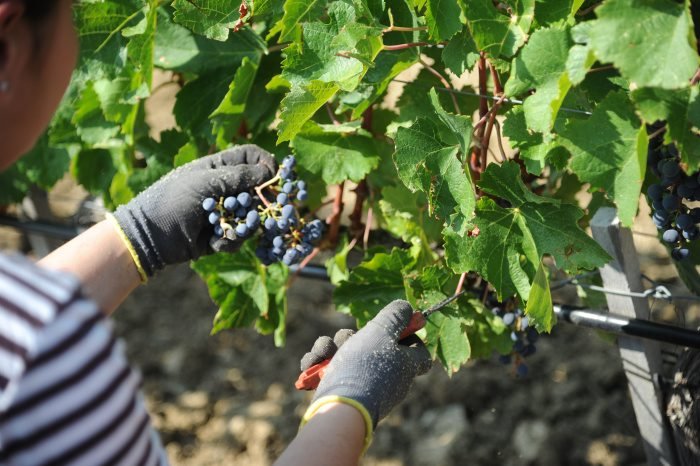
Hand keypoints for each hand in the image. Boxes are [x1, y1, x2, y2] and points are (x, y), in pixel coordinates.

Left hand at [112, 144, 275, 276]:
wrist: (149, 236)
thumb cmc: (172, 200)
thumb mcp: (205, 183)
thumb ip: (237, 176)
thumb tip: (268, 172)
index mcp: (219, 167)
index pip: (251, 156)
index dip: (266, 164)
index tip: (275, 177)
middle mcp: (225, 188)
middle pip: (258, 189)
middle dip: (261, 201)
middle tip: (259, 209)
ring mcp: (224, 212)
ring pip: (252, 216)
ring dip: (244, 224)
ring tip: (228, 229)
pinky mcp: (221, 234)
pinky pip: (239, 237)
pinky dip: (229, 240)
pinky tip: (213, 241)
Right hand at [302, 300, 431, 426]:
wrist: (340, 407)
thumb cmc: (365, 367)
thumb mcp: (382, 331)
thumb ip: (395, 315)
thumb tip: (407, 308)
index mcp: (405, 365)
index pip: (419, 353)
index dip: (411, 337)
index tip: (398, 327)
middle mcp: (387, 377)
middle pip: (373, 348)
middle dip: (354, 337)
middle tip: (350, 339)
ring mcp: (363, 386)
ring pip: (346, 355)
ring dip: (330, 348)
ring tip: (326, 353)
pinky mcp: (341, 393)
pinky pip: (330, 370)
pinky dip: (319, 365)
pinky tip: (312, 364)